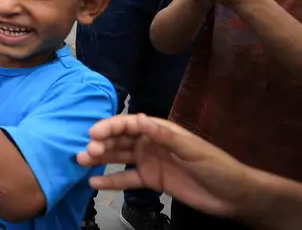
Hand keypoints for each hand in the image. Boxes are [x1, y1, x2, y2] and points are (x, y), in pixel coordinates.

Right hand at [77, 113, 250, 218]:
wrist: (233, 195)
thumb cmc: (216, 166)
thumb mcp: (192, 149)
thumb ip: (164, 136)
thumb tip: (138, 119)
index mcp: (160, 130)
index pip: (129, 124)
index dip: (110, 126)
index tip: (93, 133)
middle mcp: (150, 143)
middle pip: (120, 140)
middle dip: (101, 143)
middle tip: (86, 151)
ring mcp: (149, 161)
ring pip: (119, 157)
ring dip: (100, 158)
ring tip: (81, 161)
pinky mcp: (151, 180)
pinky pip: (127, 179)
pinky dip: (110, 181)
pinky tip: (94, 182)